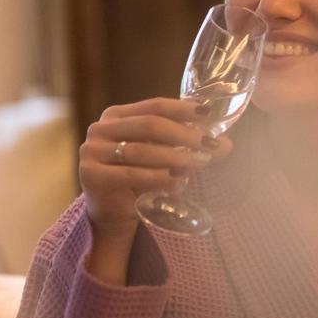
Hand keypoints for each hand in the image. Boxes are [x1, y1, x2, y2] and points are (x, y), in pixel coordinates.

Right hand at [78, 96, 232, 240]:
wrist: (112, 211)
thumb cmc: (140, 177)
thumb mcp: (161, 155)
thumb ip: (186, 145)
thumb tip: (226, 144)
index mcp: (117, 115)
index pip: (154, 106)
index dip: (182, 109)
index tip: (207, 114)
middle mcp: (100, 129)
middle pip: (149, 125)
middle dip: (184, 134)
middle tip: (209, 144)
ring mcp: (92, 152)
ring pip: (142, 151)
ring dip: (175, 157)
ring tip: (199, 163)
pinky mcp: (92, 176)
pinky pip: (132, 175)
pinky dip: (159, 178)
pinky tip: (178, 183)